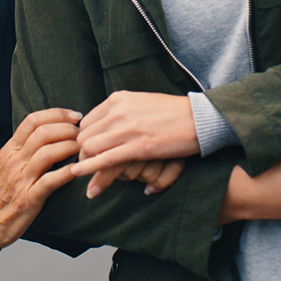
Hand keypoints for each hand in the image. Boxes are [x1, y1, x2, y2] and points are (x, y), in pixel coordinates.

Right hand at [0, 109, 81, 247]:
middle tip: (82, 133)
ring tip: (82, 149)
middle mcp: (15, 160)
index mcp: (11, 149)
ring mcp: (21, 179)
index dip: (56, 114)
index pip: (32, 120)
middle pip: (43, 133)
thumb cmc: (3, 190)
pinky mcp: (28, 198)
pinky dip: (65, 173)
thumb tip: (53, 130)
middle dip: (67, 129)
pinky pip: (49, 181)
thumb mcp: (9, 161)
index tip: (75, 116)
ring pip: (47, 153)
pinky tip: (77, 170)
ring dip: (69, 147)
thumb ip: (26, 146)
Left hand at [70, 91, 199, 197]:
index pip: (87, 122)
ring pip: (90, 148)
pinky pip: (106, 160)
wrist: (198, 118)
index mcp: (118, 99)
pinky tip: (84, 181)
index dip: (84, 139)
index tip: (87, 152)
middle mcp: (119, 110)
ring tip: (85, 177)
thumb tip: (106, 124)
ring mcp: (128, 127)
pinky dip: (92, 171)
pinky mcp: (139, 146)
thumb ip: (121, 111)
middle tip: (84, 167)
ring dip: (85, 165)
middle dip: (82, 154)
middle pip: (84, 136)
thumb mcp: (141, 102)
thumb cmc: (172, 112)